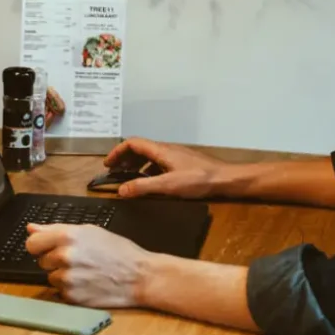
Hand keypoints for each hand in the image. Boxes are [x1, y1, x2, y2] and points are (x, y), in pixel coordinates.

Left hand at [25, 223, 148, 307]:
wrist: (140, 276)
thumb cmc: (117, 251)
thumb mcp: (89, 231)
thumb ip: (55, 229)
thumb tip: (30, 228)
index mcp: (67, 236)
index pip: (32, 243)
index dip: (40, 246)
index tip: (47, 248)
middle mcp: (64, 257)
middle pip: (41, 261)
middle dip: (54, 260)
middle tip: (78, 260)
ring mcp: (67, 279)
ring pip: (51, 277)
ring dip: (62, 276)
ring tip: (85, 272)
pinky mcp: (72, 297)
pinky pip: (60, 292)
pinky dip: (71, 290)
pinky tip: (88, 284)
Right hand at [104, 137, 228, 198]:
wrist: (227, 179)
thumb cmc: (198, 180)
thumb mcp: (167, 185)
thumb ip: (143, 187)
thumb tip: (120, 190)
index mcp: (160, 150)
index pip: (132, 143)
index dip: (117, 152)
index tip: (107, 164)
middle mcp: (166, 149)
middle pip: (140, 148)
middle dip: (124, 158)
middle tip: (115, 172)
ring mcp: (176, 155)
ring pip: (150, 155)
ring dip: (136, 164)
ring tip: (129, 178)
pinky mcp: (183, 163)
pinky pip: (159, 162)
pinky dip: (149, 169)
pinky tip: (151, 182)